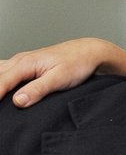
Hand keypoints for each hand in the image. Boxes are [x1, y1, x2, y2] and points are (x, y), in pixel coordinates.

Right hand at [0, 38, 125, 106]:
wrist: (88, 53)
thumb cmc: (77, 64)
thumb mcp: (59, 79)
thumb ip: (38, 90)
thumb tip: (18, 101)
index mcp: (26, 63)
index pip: (2, 82)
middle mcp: (20, 60)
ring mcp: (23, 62)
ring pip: (0, 72)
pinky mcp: (27, 66)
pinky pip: (7, 72)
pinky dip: (1, 81)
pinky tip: (4, 90)